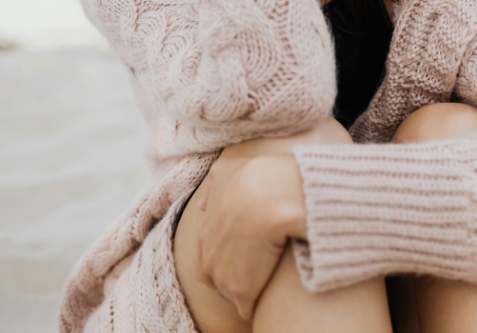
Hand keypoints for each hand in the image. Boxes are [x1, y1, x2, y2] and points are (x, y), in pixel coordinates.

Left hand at [194, 153, 305, 321]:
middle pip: (215, 275)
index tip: (244, 245)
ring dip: (243, 286)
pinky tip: (267, 290)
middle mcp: (207, 257)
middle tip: (254, 262)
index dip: (227, 250)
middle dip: (231, 271)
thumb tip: (203, 205)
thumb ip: (213, 186)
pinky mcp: (242, 292)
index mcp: (204, 232)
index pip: (208, 252)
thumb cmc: (255, 178)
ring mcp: (222, 277)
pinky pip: (245, 306)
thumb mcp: (226, 170)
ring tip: (263, 276)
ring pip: (230, 292)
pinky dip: (254, 301)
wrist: (273, 196)